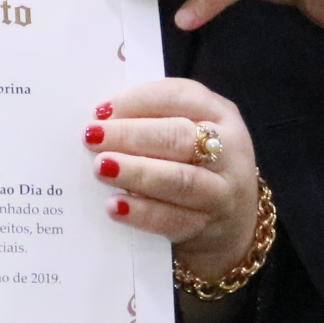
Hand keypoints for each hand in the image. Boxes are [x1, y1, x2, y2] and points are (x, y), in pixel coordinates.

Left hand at [84, 77, 261, 285]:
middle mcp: (228, 149)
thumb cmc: (196, 163)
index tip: (100, 111)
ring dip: (136, 172)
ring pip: (180, 180)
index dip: (138, 101)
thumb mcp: (189, 130)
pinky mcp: (209, 226)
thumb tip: (100, 119)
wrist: (232, 221)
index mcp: (220, 113)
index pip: (180, 96)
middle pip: (179, 136)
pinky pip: (173, 220)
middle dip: (131, 135)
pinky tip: (115, 206)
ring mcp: (222, 190)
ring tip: (101, 168)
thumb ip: (152, 120)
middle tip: (91, 137)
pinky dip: (142, 213)